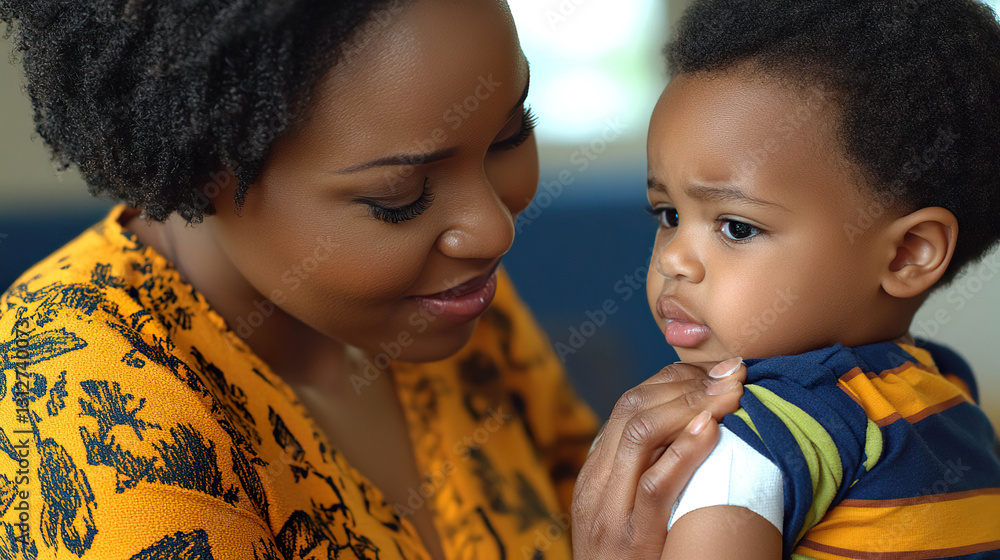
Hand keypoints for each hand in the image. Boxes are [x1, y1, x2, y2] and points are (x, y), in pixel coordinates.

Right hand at [571, 358, 745, 559]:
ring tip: (733, 390)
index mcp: (595, 473)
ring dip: (692, 403)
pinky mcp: (632, 540)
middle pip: (631, 408)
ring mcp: (609, 512)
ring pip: (639, 434)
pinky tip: (712, 429)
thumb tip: (693, 428)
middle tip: (735, 370)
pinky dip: (684, 451)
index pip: (629, 405)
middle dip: (686, 382)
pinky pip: (654, 485)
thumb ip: (646, 474)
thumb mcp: (627, 514)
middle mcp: (595, 484)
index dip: (675, 379)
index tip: (717, 370)